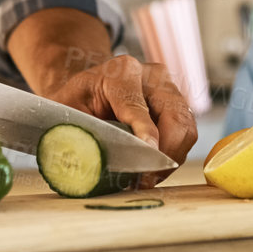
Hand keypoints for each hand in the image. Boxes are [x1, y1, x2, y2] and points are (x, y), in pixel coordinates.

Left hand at [38, 55, 197, 179]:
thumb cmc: (75, 101)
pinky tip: (153, 168)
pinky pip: (186, 135)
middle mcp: (152, 76)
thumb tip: (89, 161)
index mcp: (122, 71)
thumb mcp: (66, 111)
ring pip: (186, 128)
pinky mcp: (178, 106)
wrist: (88, 90)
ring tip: (148, 178)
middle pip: (174, 116)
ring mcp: (169, 90)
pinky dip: (174, 155)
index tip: (148, 155)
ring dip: (171, 158)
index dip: (145, 134)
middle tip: (146, 180)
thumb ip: (77, 132)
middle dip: (164, 153)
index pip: (138, 106)